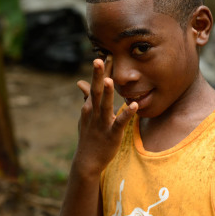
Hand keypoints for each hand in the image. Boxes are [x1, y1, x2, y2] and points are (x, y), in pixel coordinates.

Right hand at [75, 55, 137, 175]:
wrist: (86, 161)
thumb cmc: (89, 136)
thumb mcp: (85, 116)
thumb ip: (86, 98)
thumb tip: (81, 83)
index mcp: (89, 106)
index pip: (95, 85)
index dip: (99, 71)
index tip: (103, 54)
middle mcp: (94, 112)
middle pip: (96, 91)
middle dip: (98, 75)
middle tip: (99, 58)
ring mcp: (102, 123)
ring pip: (105, 106)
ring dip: (109, 93)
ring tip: (112, 80)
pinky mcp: (111, 134)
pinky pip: (119, 123)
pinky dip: (126, 114)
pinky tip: (134, 105)